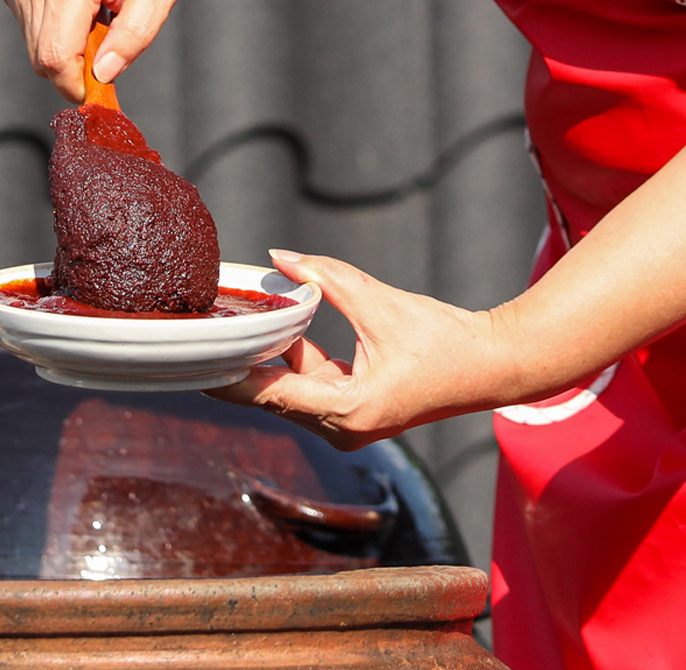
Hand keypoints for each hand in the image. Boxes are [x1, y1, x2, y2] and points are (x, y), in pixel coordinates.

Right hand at [0, 0, 191, 101]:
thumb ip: (133, 36)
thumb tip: (102, 75)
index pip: (55, 54)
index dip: (77, 84)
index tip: (102, 89)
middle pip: (43, 57)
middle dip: (78, 68)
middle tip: (112, 48)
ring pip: (36, 50)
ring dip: (71, 50)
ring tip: (100, 20)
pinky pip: (32, 33)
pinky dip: (60, 34)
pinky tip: (83, 11)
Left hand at [208, 250, 504, 450]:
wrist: (491, 364)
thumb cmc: (444, 339)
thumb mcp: (379, 302)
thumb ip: (327, 278)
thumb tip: (282, 257)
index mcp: (348, 410)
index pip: (271, 394)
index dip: (229, 375)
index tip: (195, 361)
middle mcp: (343, 428)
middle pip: (275, 395)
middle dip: (243, 362)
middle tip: (206, 333)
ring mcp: (350, 423)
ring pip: (293, 389)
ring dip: (271, 357)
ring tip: (236, 323)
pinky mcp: (357, 411)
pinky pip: (313, 385)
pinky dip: (298, 358)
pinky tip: (280, 328)